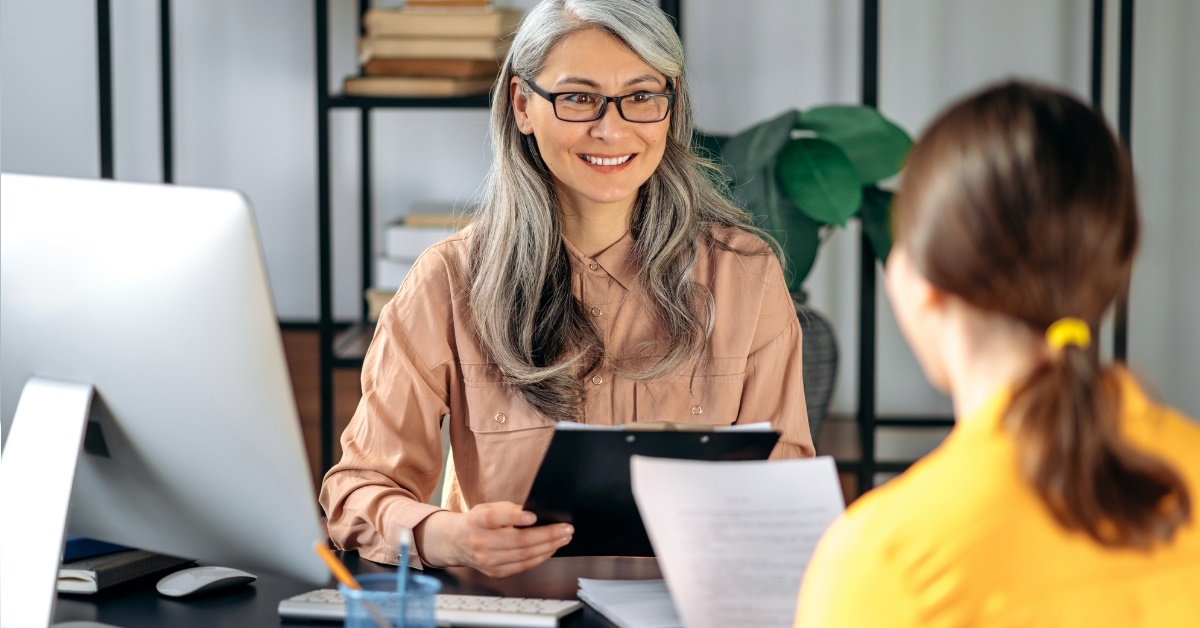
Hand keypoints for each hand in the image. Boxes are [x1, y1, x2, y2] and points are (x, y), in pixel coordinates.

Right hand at [415, 502, 572, 577]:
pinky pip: (522, 566)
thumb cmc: (476, 521)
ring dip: (549, 547)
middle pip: (518, 541)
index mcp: (477, 521)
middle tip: (566, 529)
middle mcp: (481, 542)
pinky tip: (551, 549)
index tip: (533, 516)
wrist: (455, 542)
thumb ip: (510, 509)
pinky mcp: (495, 572)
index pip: (495, 518)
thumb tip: (538, 515)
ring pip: (524, 556)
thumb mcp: (487, 508)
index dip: (515, 517)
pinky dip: (540, 557)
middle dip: (547, 535)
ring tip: (564, 538)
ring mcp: (488, 560)